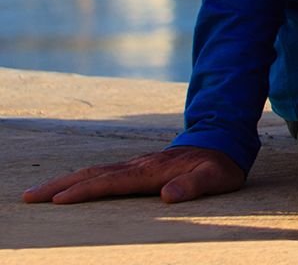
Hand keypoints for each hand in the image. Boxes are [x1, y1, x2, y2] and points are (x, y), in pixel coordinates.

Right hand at [22, 145, 244, 204]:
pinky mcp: (136, 167)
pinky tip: (70, 188)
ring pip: (94, 173)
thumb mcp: (216, 178)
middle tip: (29, 196)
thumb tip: (169, 194)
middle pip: (93, 175)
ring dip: (65, 182)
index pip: (112, 182)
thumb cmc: (220, 166)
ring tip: (38, 193)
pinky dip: (81, 180)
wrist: (224, 143)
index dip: (85, 191)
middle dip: (60, 185)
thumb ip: (194, 185)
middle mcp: (138, 166)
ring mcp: (135, 165)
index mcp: (152, 171)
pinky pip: (102, 174)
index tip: (58, 200)